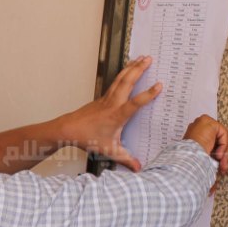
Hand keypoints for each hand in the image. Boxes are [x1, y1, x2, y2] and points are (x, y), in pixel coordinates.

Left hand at [58, 56, 161, 171]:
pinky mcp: (103, 97)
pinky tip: (128, 69)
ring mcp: (107, 98)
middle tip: (150, 58)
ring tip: (141, 57)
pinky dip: (123, 73)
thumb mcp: (109, 151)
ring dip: (131, 67)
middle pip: (127, 82)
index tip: (159, 85)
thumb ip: (126, 159)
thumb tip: (140, 169)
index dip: (148, 94)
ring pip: (120, 78)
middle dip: (139, 69)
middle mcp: (113, 103)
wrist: (68, 129)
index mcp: (117, 115)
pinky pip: (115, 82)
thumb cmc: (87, 139)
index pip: (135, 103)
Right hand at [183, 114, 227, 188]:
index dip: (216, 155)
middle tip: (223, 169)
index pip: (210, 143)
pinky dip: (223, 146)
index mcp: (192, 136)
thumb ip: (207, 162)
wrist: (187, 158)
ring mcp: (203, 123)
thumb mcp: (200, 161)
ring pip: (222, 139)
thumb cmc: (189, 162)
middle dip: (222, 156)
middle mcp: (197, 127)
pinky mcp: (210, 123)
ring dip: (223, 154)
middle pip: (217, 140)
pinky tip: (217, 155)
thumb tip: (212, 186)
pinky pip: (223, 135)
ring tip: (221, 165)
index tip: (219, 168)